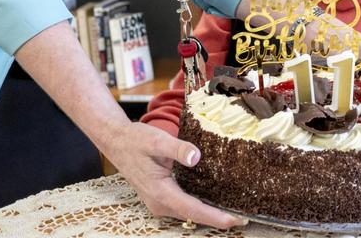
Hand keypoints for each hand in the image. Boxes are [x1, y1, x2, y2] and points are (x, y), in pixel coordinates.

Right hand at [104, 122, 246, 228]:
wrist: (116, 141)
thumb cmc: (136, 141)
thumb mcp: (157, 140)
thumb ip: (177, 149)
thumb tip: (195, 157)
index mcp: (161, 192)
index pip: (193, 210)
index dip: (215, 217)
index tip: (235, 220)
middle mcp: (160, 203)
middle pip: (193, 215)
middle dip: (217, 218)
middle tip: (243, 216)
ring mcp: (159, 202)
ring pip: (188, 213)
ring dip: (209, 213)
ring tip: (233, 210)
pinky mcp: (160, 198)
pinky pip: (183, 206)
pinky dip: (199, 206)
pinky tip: (213, 199)